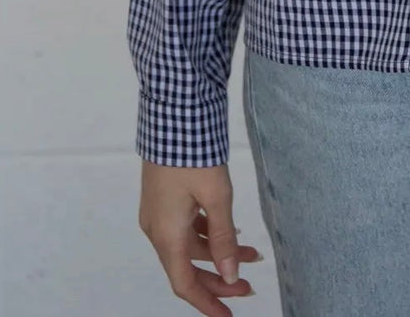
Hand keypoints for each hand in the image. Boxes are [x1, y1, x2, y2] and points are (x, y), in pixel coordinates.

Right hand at [138, 159, 264, 312]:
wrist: (173, 113)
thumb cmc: (193, 151)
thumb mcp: (217, 196)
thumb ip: (224, 238)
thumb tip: (231, 274)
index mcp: (166, 234)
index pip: (184, 284)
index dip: (207, 302)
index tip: (228, 314)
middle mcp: (157, 229)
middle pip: (187, 268)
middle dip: (219, 279)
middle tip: (249, 285)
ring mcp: (158, 213)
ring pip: (189, 247)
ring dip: (218, 254)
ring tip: (252, 253)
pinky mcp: (164, 198)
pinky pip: (186, 228)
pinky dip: (208, 234)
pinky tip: (231, 230)